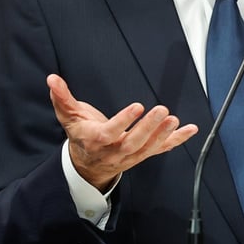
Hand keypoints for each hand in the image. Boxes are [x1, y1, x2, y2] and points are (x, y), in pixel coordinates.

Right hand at [47, 74, 198, 190]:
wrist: (88, 164)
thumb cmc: (81, 135)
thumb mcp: (69, 116)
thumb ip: (61, 97)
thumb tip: (52, 79)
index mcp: (95, 140)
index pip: (109, 133)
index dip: (123, 122)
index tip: (137, 107)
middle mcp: (114, 151)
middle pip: (132, 143)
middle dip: (148, 128)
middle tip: (161, 111)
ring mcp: (130, 156)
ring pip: (148, 149)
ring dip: (164, 135)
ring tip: (174, 119)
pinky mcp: (143, 155)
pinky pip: (162, 149)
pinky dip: (178, 140)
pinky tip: (191, 130)